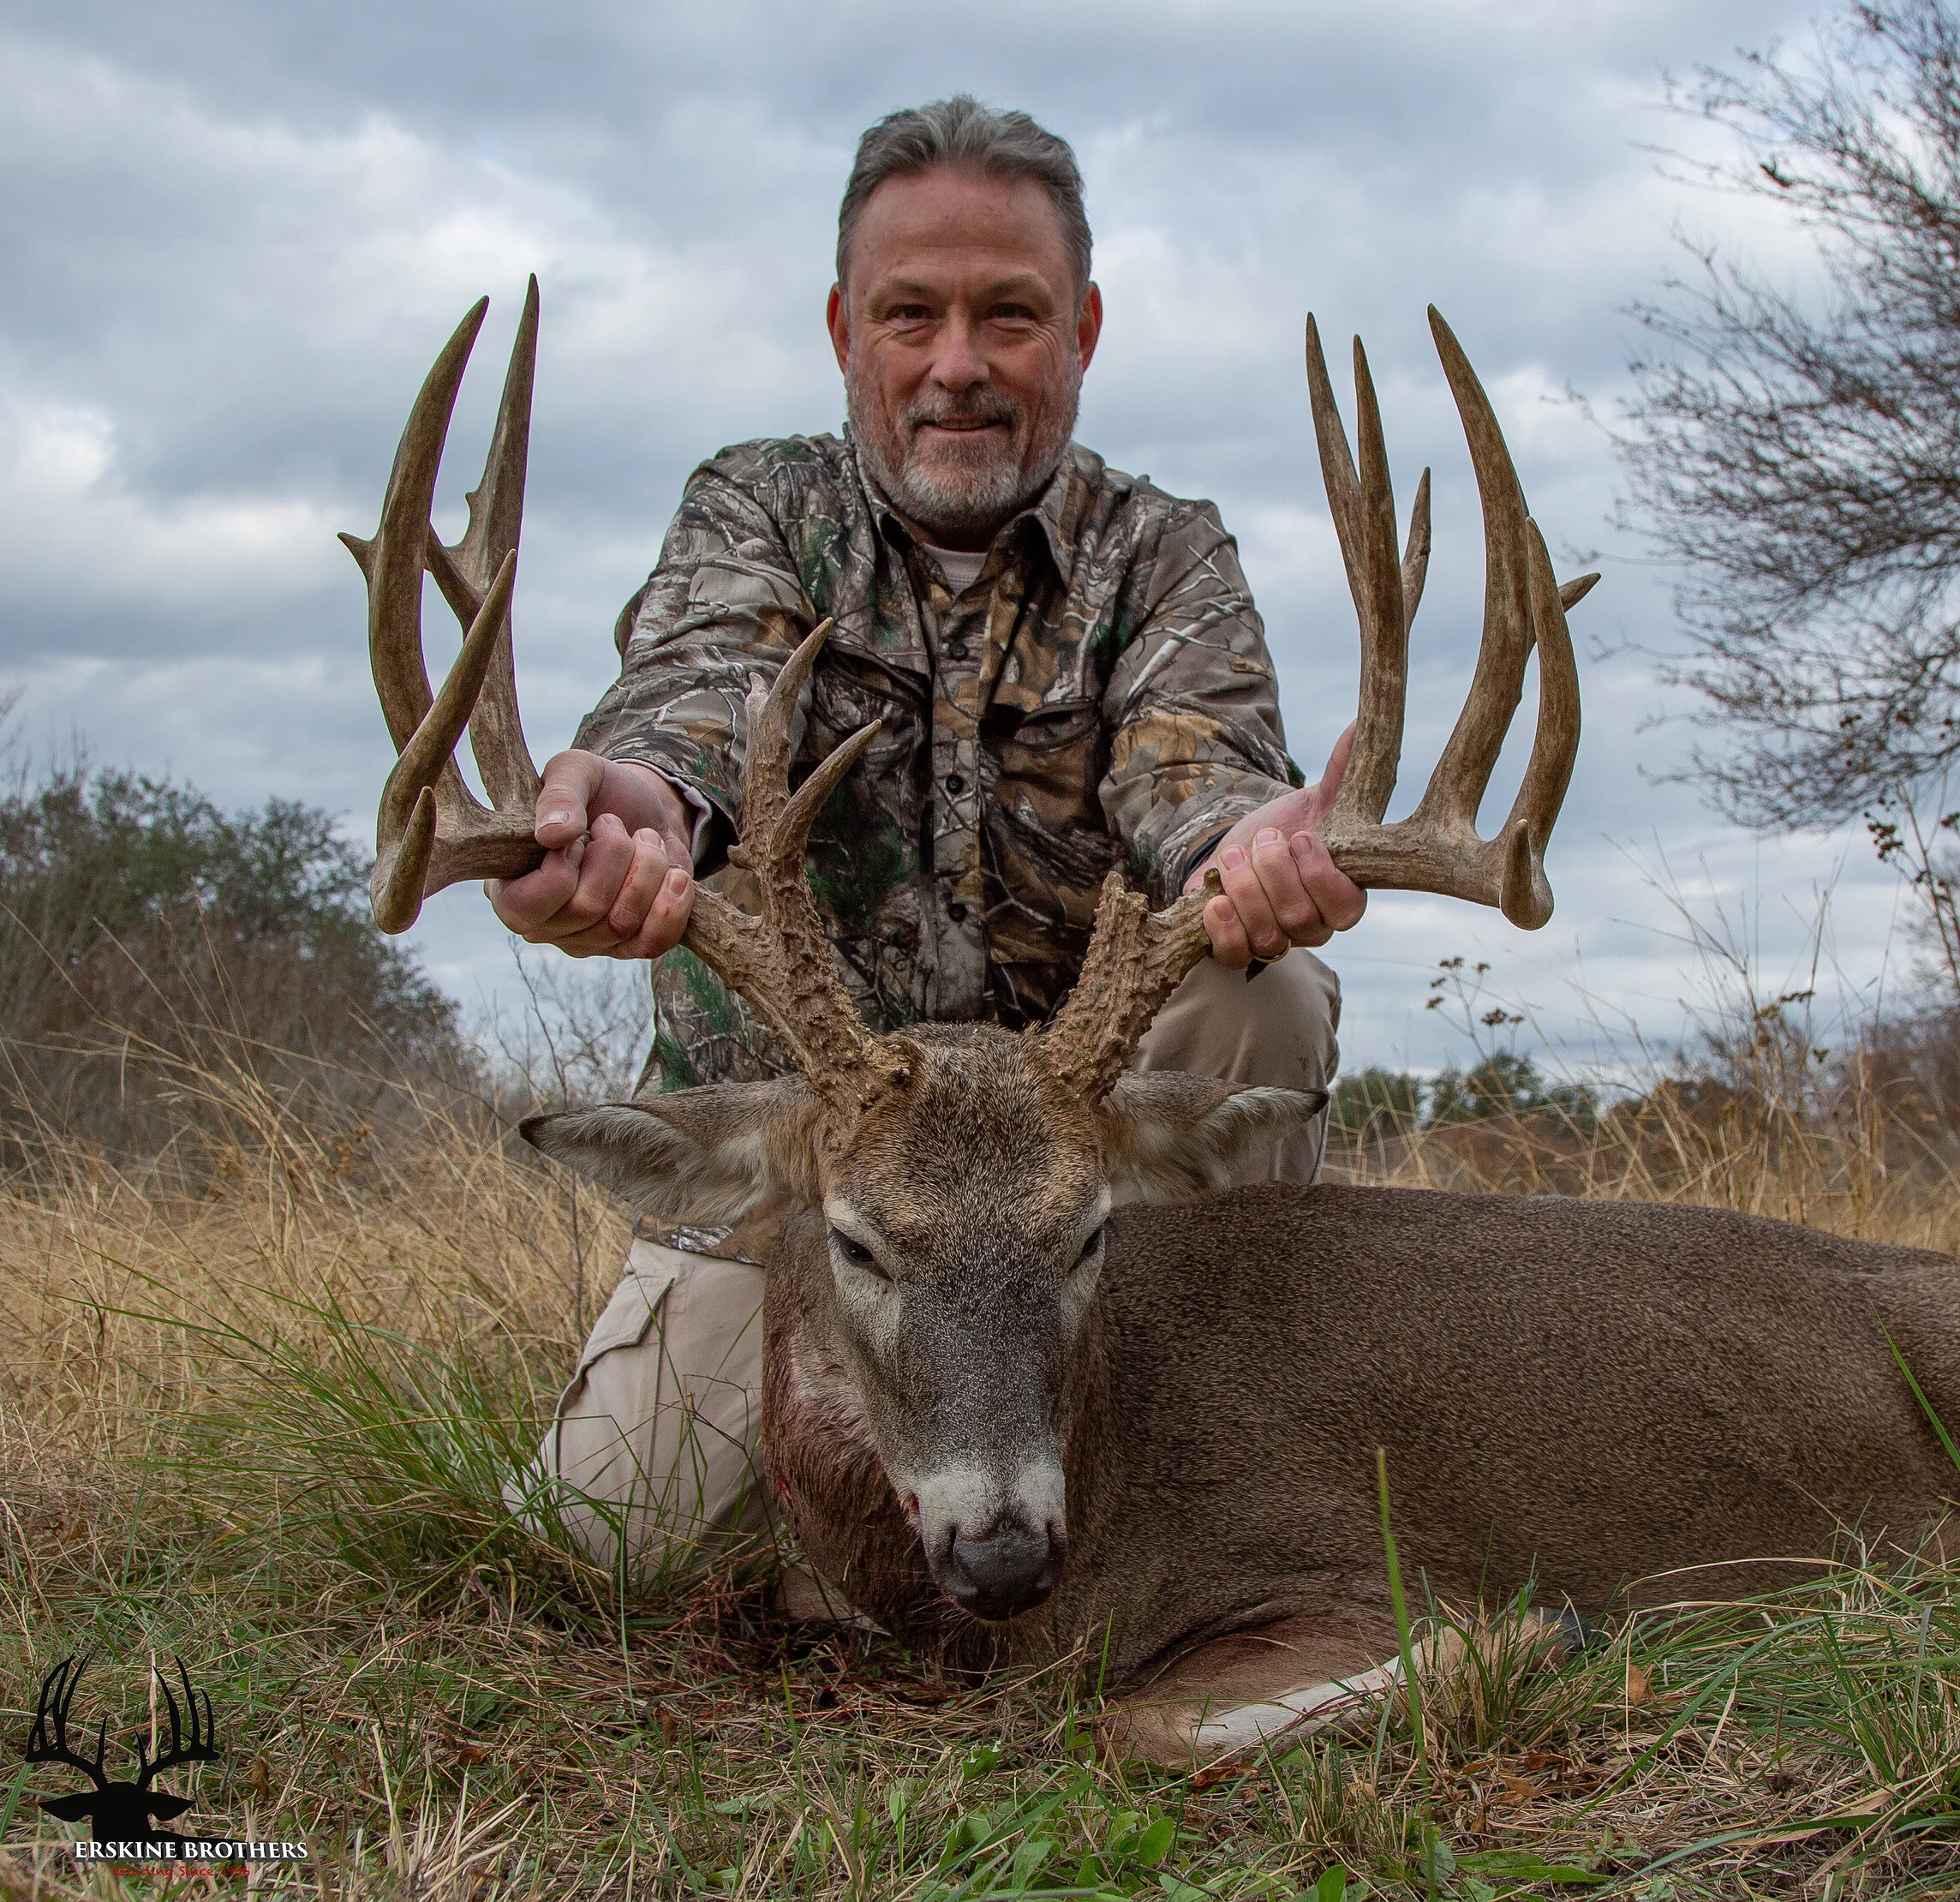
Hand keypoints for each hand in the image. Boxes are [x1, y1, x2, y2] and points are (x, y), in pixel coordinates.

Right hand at [487, 750, 697, 958]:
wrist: (643, 809)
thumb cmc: (598, 792)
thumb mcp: (575, 772)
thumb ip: (558, 794)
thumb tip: (553, 834)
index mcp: (508, 888)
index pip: (524, 906)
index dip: (562, 866)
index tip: (579, 833)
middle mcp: (543, 925)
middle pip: (586, 909)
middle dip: (615, 855)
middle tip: (617, 825)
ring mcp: (587, 941)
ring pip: (623, 924)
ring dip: (648, 869)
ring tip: (646, 839)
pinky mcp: (628, 946)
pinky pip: (653, 943)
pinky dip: (673, 903)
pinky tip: (674, 873)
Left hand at [1182, 725, 1367, 969]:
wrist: (1238, 848)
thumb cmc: (1284, 829)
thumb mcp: (1313, 802)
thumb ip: (1341, 772)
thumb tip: (1360, 727)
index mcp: (1342, 895)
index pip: (1346, 907)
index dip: (1321, 877)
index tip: (1301, 837)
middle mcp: (1313, 926)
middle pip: (1301, 920)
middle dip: (1273, 874)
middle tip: (1262, 840)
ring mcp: (1276, 942)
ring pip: (1268, 936)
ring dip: (1246, 891)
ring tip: (1234, 858)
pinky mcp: (1238, 947)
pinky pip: (1236, 956)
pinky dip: (1224, 930)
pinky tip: (1215, 900)